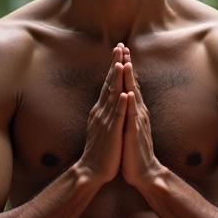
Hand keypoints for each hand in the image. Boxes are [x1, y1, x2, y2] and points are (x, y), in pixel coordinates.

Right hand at [76, 45, 127, 183]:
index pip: (109, 82)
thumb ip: (105, 110)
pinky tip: (125, 93)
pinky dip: (122, 104)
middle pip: (110, 83)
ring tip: (121, 63)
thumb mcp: (102, 124)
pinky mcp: (112, 132)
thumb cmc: (100, 149)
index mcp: (101, 109)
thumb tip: (109, 97)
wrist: (91, 170)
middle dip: (116, 64)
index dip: (114, 66)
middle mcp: (102, 111)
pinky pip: (118, 116)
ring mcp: (107, 121)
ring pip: (113, 96)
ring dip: (117, 79)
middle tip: (120, 47)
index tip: (119, 51)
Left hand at [120, 48, 163, 187]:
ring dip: (129, 79)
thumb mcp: (129, 126)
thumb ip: (128, 111)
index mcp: (134, 109)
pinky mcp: (135, 132)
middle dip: (127, 64)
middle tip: (123, 46)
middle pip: (131, 83)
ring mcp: (137, 120)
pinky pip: (132, 115)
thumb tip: (124, 98)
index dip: (124, 66)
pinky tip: (129, 92)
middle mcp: (137, 111)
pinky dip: (130, 103)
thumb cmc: (134, 151)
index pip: (128, 83)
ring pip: (133, 95)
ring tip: (126, 62)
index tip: (120, 50)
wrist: (145, 172)